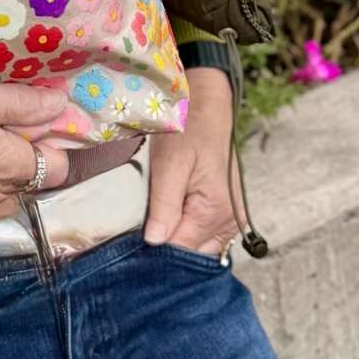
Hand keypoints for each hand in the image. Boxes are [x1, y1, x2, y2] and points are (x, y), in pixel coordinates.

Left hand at [144, 67, 242, 255]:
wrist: (206, 105)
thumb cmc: (188, 128)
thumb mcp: (171, 162)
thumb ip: (165, 204)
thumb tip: (155, 242)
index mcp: (217, 212)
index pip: (181, 251)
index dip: (154, 251)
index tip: (128, 246)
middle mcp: (229, 222)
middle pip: (191, 253)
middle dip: (164, 248)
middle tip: (133, 236)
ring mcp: (230, 219)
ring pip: (197, 247)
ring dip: (174, 239)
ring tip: (147, 225)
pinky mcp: (225, 211)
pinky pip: (203, 233)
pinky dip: (184, 230)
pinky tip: (165, 219)